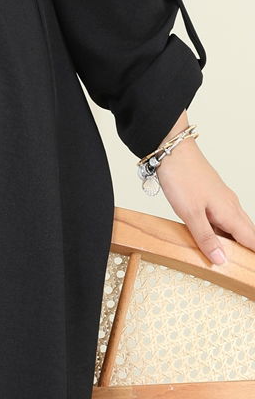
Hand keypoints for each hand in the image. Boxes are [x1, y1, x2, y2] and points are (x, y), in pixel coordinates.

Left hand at [155, 138, 254, 265]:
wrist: (171, 148)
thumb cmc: (182, 176)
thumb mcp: (191, 213)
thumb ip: (206, 238)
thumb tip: (222, 261)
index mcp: (230, 212)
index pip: (252, 241)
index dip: (254, 257)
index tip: (251, 269)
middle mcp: (231, 205)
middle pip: (246, 234)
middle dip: (248, 251)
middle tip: (244, 268)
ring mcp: (221, 199)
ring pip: (234, 225)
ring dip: (235, 242)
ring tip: (229, 259)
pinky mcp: (210, 194)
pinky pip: (223, 217)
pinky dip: (223, 230)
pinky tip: (212, 237)